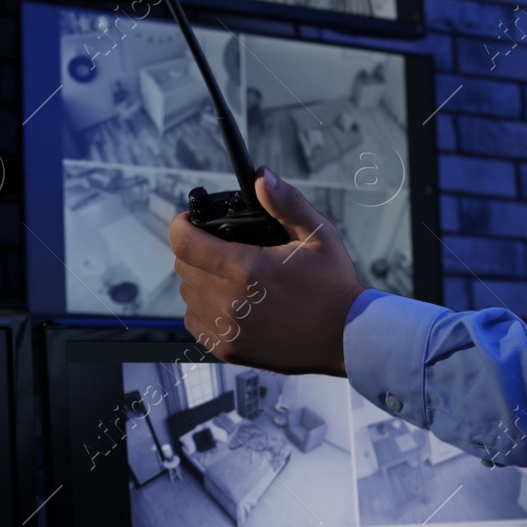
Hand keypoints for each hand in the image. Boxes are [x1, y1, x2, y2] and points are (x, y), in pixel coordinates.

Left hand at [169, 167, 366, 375]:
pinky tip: (229, 301)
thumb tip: (261, 177)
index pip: (185, 244)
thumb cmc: (332, 287)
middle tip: (217, 246)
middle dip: (194, 250)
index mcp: (248, 269)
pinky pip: (195, 322)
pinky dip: (204, 309)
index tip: (189, 220)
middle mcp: (231, 302)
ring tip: (226, 275)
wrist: (344, 337)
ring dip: (199, 280)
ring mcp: (228, 330)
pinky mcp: (228, 349)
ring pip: (188, 295)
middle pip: (183, 267)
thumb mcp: (316, 235)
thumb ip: (285, 203)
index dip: (181, 225)